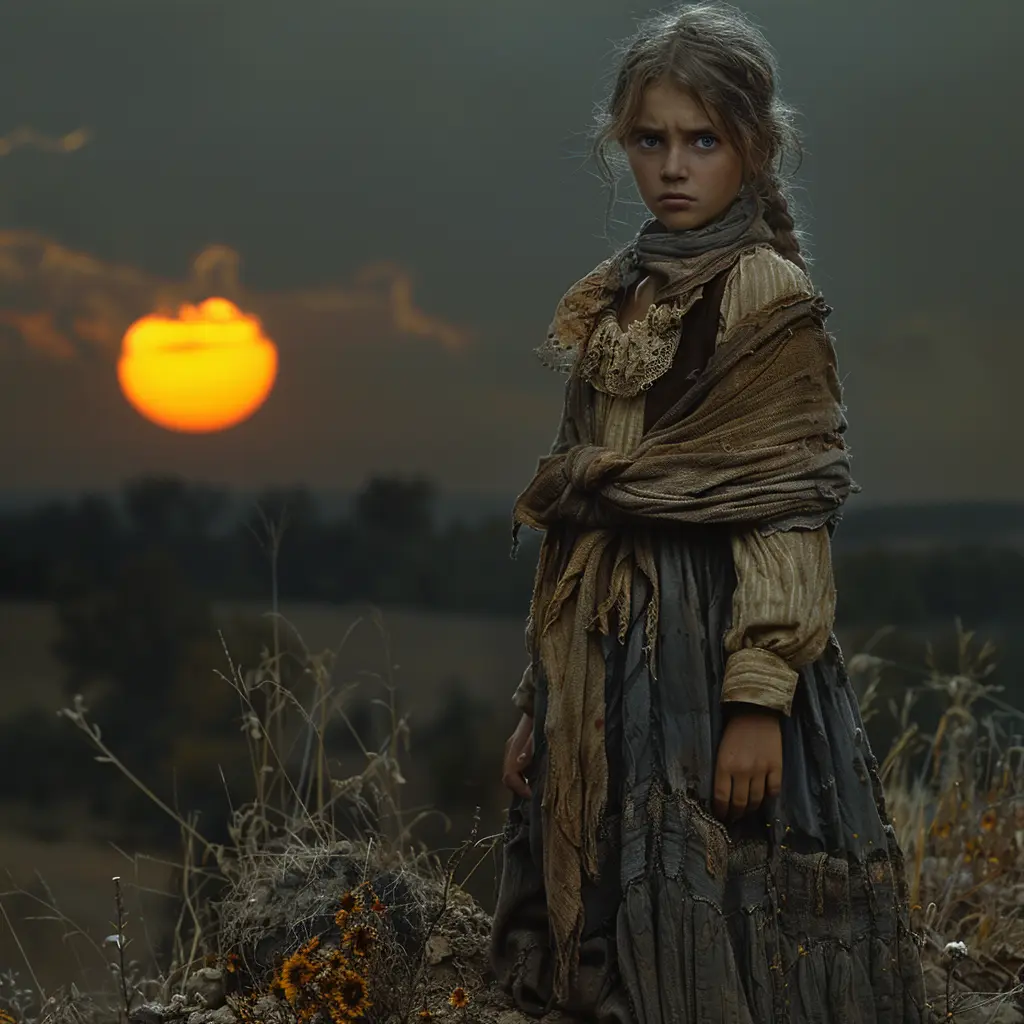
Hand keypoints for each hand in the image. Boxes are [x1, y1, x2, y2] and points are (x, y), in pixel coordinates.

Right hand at [502, 712, 534, 797]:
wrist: (538, 699)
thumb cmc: (540, 715)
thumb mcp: (538, 730)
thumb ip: (530, 746)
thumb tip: (520, 763)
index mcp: (513, 747)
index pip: (509, 776)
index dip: (519, 788)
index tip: (533, 795)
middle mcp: (510, 750)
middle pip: (509, 777)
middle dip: (521, 788)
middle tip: (538, 794)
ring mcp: (514, 748)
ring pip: (514, 772)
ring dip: (524, 782)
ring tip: (540, 786)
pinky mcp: (520, 747)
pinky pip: (520, 766)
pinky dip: (527, 774)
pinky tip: (539, 773)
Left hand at [712, 707, 782, 822]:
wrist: (755, 712)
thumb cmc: (733, 731)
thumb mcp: (720, 751)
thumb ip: (721, 772)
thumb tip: (721, 795)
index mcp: (724, 765)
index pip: (721, 797)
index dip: (721, 811)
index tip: (721, 816)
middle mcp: (742, 771)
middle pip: (739, 803)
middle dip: (735, 814)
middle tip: (734, 818)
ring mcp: (761, 770)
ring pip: (756, 800)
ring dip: (751, 809)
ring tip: (747, 811)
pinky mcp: (776, 767)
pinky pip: (773, 791)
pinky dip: (768, 798)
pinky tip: (764, 798)